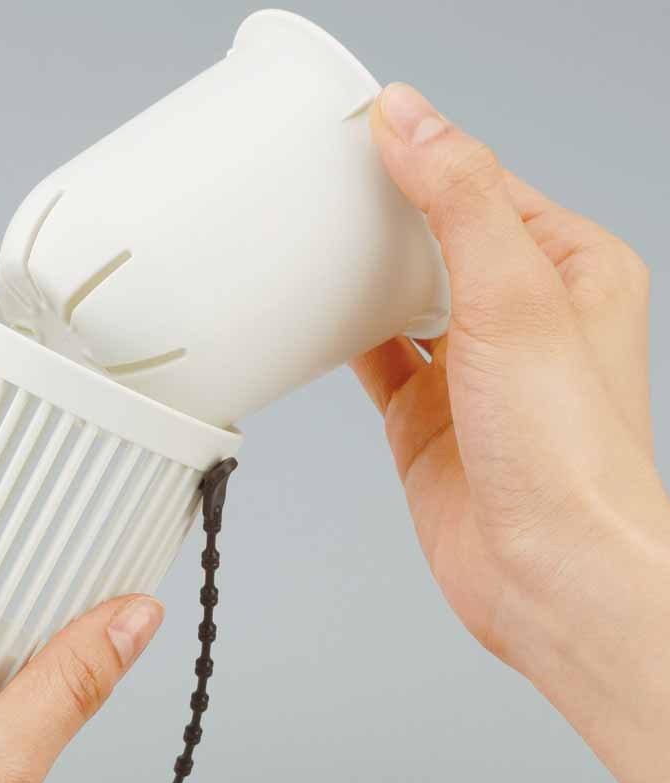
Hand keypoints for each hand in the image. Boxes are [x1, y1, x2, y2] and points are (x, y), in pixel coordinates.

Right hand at [353, 83, 669, 782]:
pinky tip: (310, 312)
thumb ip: (460, 202)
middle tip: (320, 178)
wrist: (546, 572)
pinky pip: (373, 354)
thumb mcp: (516, 299)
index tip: (358, 127)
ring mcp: (469, 365)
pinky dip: (340, 332)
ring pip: (400, 293)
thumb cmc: (566, 454)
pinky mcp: (425, 412)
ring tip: (306, 233)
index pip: (483, 181)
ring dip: (359, 269)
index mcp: (567, 267)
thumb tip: (412, 119)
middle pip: (436, 234)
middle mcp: (521, 313)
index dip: (422, 150)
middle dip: (383, 208)